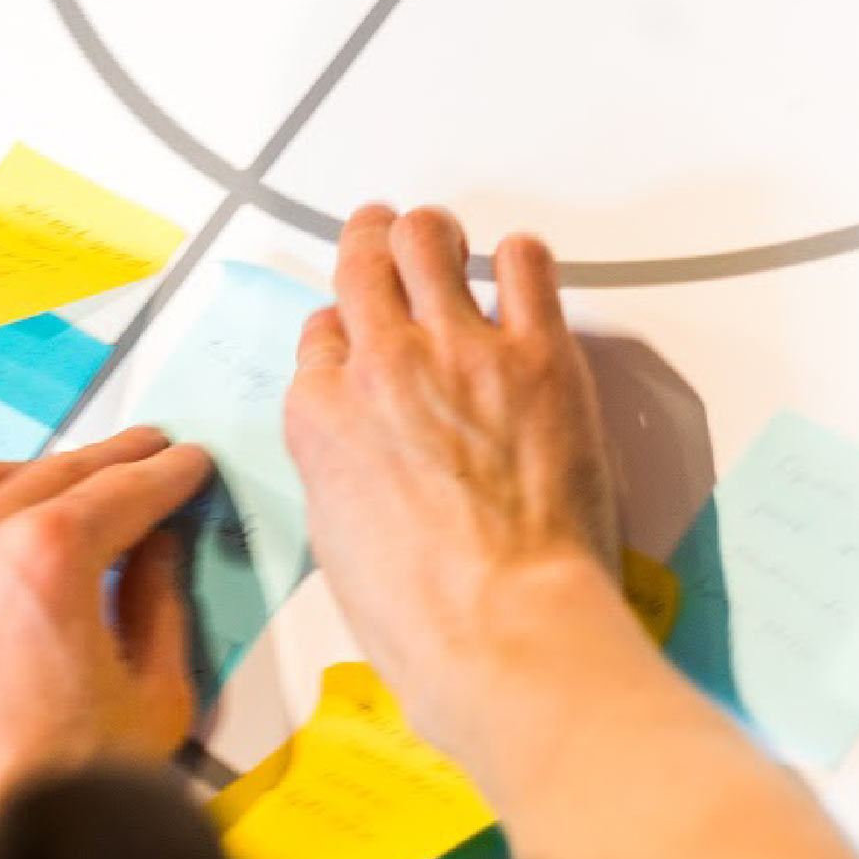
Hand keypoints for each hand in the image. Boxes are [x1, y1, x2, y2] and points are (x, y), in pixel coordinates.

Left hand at [0, 426, 211, 858]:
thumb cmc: (45, 792)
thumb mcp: (153, 700)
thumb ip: (162, 609)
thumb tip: (157, 560)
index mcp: (48, 555)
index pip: (126, 488)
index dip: (169, 474)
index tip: (189, 466)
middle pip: (61, 473)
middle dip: (115, 461)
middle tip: (153, 455)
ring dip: (49, 473)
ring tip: (88, 479)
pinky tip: (18, 524)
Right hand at [284, 204, 617, 750]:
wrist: (500, 626)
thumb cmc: (423, 610)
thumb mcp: (337, 537)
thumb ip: (344, 466)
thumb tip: (367, 451)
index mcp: (321, 415)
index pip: (321, 333)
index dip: (342, 329)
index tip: (357, 333)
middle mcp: (380, 366)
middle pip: (363, 261)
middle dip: (373, 241)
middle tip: (386, 234)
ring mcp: (458, 351)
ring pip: (430, 240)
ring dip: (435, 233)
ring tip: (448, 239)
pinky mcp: (537, 353)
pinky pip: (525, 263)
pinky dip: (520, 258)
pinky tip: (520, 270)